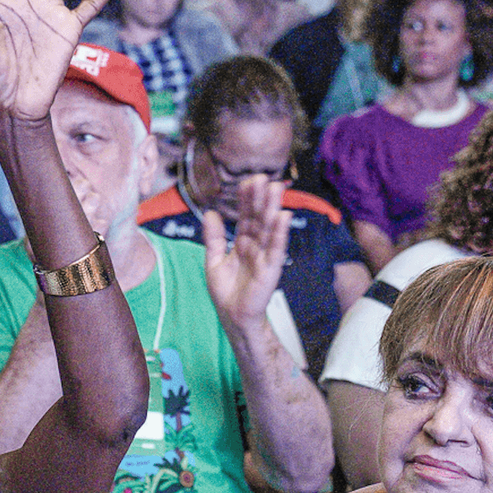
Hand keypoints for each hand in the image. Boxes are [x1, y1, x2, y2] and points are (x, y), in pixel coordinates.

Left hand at [202, 176, 289, 330]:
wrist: (232, 316)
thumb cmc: (225, 291)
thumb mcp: (213, 260)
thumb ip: (213, 237)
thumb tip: (210, 213)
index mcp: (242, 243)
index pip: (245, 217)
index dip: (246, 200)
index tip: (247, 181)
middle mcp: (255, 246)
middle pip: (258, 218)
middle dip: (260, 198)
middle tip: (263, 177)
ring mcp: (265, 256)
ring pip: (268, 229)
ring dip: (272, 208)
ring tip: (276, 188)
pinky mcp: (271, 269)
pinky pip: (276, 248)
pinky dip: (279, 233)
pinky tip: (283, 216)